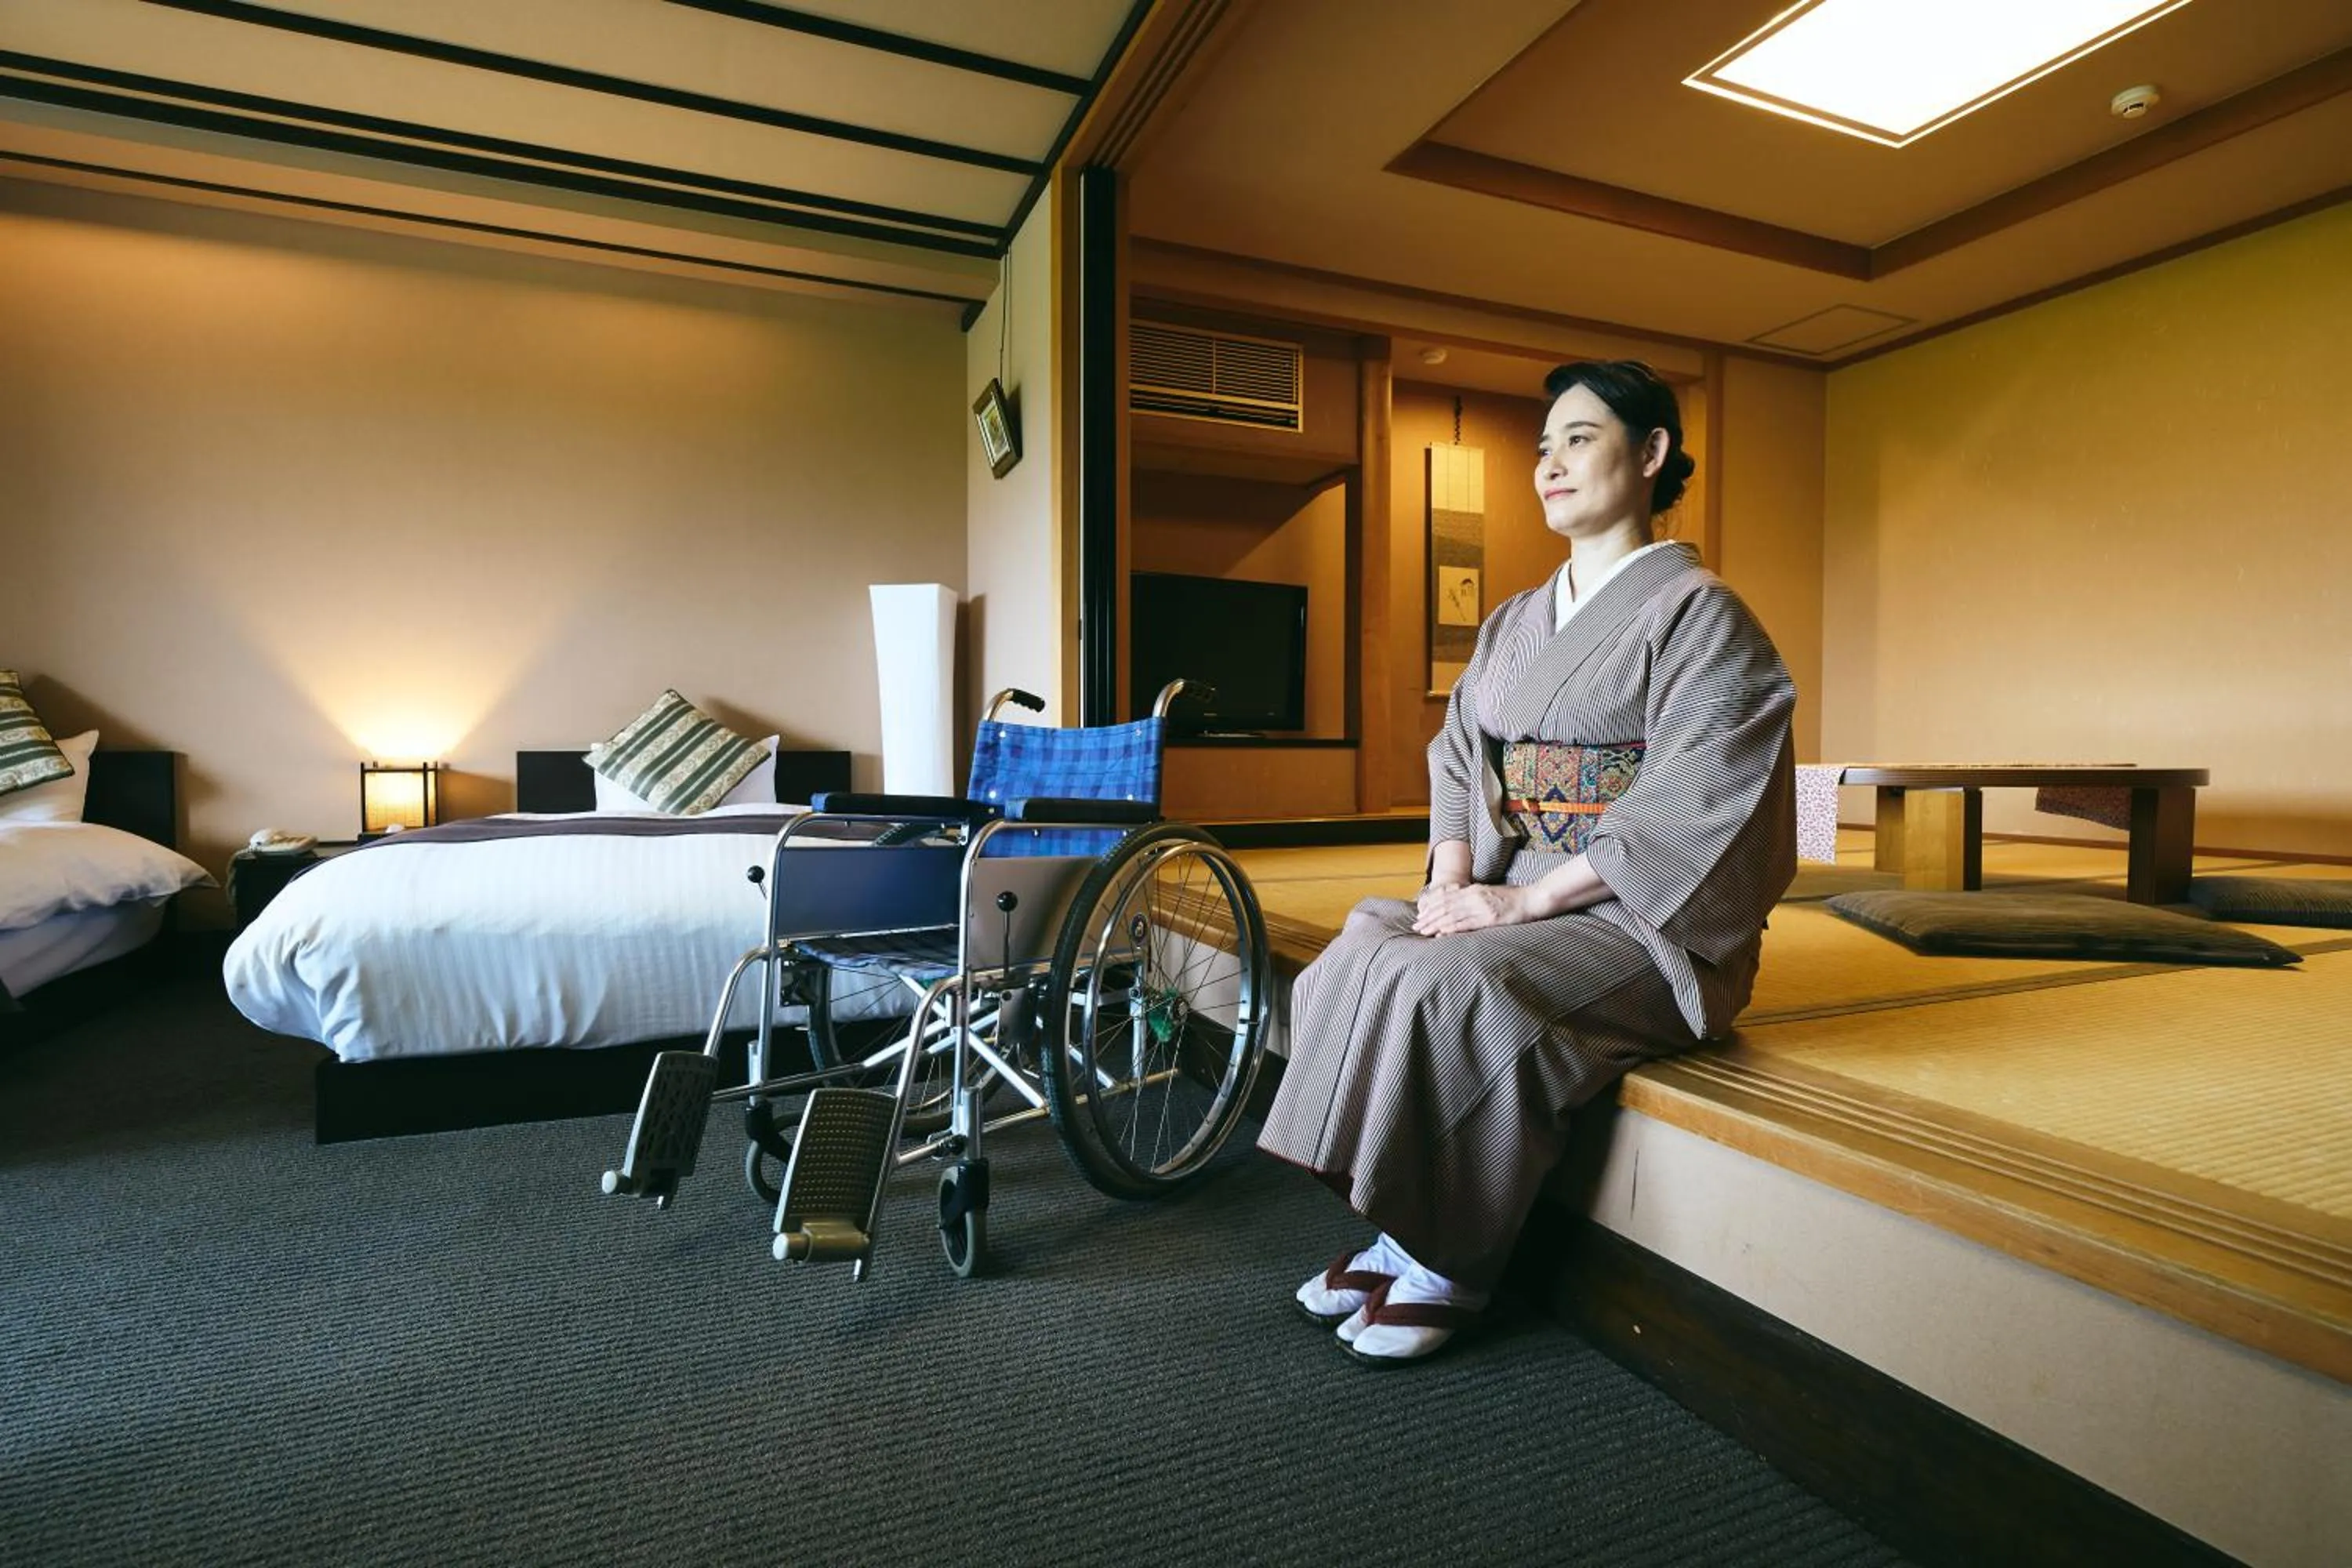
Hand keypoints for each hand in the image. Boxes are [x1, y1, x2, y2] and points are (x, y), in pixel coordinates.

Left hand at [1413, 881, 1543, 935]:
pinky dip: (1452, 928)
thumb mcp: (1489, 894)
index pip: (1446, 899)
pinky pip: (1467, 924)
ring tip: (1424, 932)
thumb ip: (1473, 899)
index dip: (1431, 908)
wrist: (1532, 899)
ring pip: (1453, 915)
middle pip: (1445, 907)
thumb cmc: (1512, 899)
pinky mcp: (1490, 918)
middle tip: (1416, 926)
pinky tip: (1442, 933)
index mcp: (1474, 890)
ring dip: (1436, 924)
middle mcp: (1475, 897)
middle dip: (1429, 917)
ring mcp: (1482, 907)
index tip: (1420, 916)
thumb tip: (1458, 907)